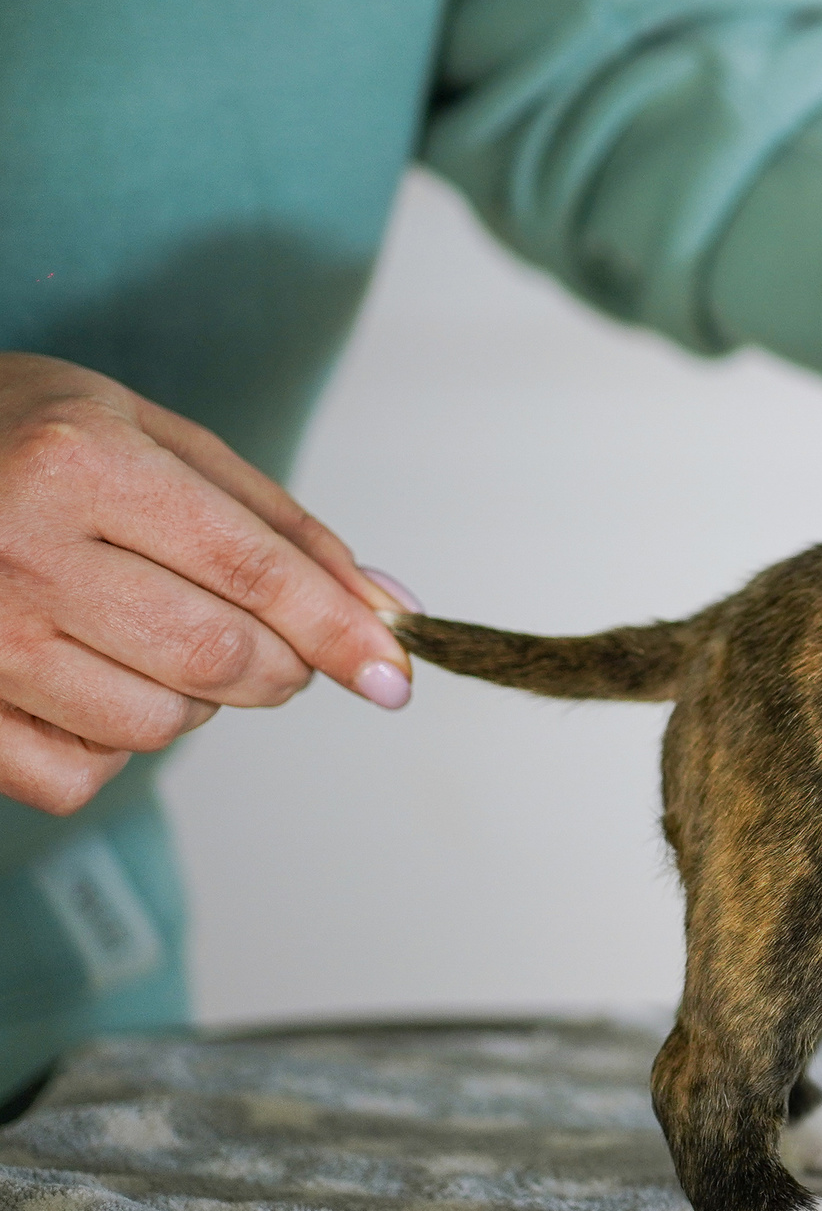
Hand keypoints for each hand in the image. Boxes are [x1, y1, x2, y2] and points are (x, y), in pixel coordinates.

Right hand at [0, 355, 413, 815]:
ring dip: (197, 701)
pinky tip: (93, 681)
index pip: (254, 573)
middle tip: (274, 643)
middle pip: (216, 658)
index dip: (342, 631)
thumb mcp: (150, 435)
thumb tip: (385, 608)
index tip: (396, 672)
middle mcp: (21, 552)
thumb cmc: (23, 438)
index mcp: (82, 463)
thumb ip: (274, 522)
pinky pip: (79, 776)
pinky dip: (115, 745)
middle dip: (281, 666)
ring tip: (157, 637)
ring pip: (158, 724)